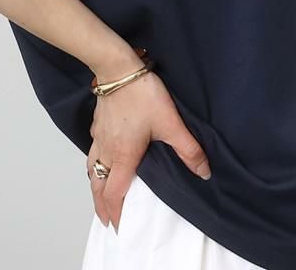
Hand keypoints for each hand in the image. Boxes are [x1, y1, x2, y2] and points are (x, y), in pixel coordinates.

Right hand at [86, 69, 210, 232]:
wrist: (118, 68)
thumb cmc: (141, 94)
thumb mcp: (170, 122)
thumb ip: (188, 149)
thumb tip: (204, 172)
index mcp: (124, 156)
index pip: (114, 193)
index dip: (115, 213)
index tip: (118, 227)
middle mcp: (108, 149)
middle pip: (97, 185)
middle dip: (101, 205)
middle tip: (106, 220)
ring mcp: (100, 135)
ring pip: (92, 168)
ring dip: (95, 185)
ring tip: (100, 193)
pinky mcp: (98, 122)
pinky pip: (92, 149)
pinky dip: (94, 161)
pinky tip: (102, 156)